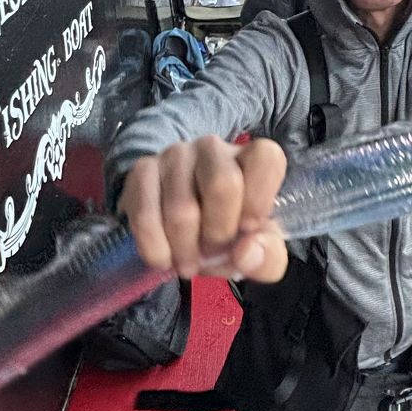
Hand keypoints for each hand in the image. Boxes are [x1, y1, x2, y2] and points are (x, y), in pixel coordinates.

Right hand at [118, 136, 288, 281]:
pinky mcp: (142, 170)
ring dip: (185, 249)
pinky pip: (145, 213)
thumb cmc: (227, 235)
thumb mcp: (259, 253)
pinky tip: (163, 259)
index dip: (259, 199)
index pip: (266, 157)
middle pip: (222, 183)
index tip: (248, 229)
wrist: (178, 232)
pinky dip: (155, 247)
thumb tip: (246, 252)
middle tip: (213, 253)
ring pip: (181, 207)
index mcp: (251, 158)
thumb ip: (268, 257)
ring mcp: (175, 155)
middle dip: (218, 233)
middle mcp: (213, 148)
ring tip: (188, 262)